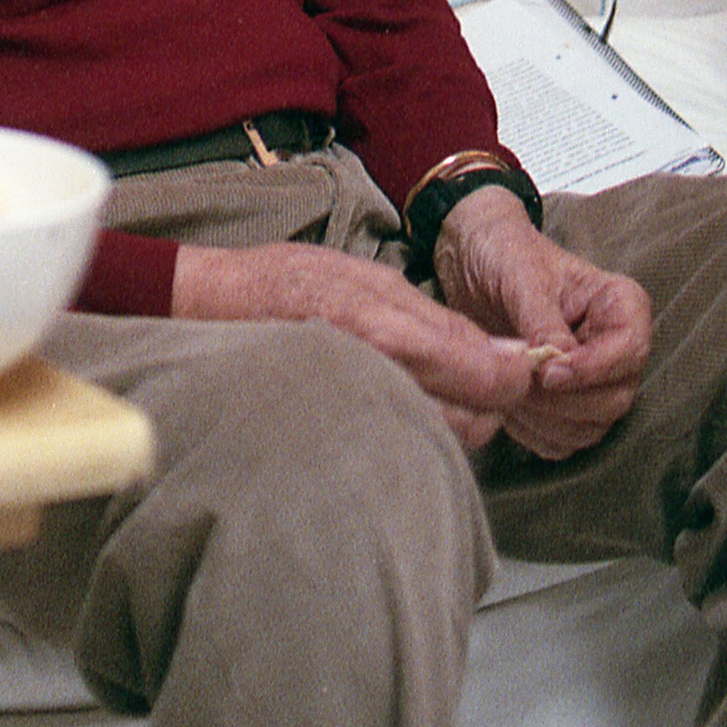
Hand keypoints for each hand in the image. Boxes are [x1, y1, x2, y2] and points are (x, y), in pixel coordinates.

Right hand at [168, 236, 548, 451]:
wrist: (211, 313)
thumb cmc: (283, 286)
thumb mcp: (369, 280)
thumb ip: (442, 325)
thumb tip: (511, 357)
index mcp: (390, 337)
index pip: (493, 382)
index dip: (515, 372)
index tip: (514, 359)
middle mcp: (381, 385)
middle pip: (478, 424)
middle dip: (485, 399)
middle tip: (463, 364)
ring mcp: (364, 418)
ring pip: (447, 441)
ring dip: (454, 416)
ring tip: (426, 378)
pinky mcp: (350, 440)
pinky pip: (409, 446)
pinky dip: (419, 428)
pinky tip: (399, 399)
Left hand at [431, 187, 650, 458]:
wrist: (471, 262)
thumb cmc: (504, 255)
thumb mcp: (522, 277)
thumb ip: (543, 321)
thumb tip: (556, 364)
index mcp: (620, 306)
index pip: (631, 351)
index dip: (592, 370)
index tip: (546, 372)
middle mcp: (616, 349)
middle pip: (615, 398)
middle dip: (562, 400)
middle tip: (515, 381)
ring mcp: (594, 382)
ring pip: (591, 426)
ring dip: (545, 418)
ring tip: (505, 388)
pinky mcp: (567, 406)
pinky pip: (563, 440)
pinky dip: (533, 431)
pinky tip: (505, 404)